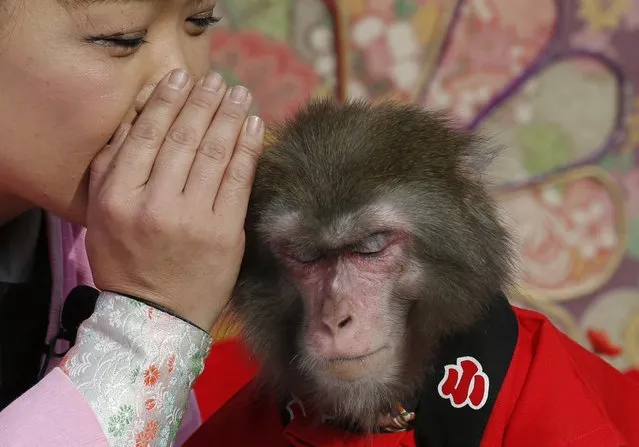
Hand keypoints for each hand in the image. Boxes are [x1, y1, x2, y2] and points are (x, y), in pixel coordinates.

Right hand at [86, 68, 263, 331]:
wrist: (156, 316)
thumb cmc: (126, 262)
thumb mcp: (102, 214)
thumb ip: (112, 165)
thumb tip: (137, 117)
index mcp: (119, 197)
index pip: (147, 136)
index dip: (168, 101)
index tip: (182, 77)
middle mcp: (155, 204)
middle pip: (184, 139)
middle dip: (204, 102)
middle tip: (218, 80)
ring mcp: (193, 219)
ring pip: (214, 154)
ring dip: (230, 118)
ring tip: (240, 94)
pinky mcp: (224, 233)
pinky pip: (239, 181)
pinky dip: (248, 149)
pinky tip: (255, 126)